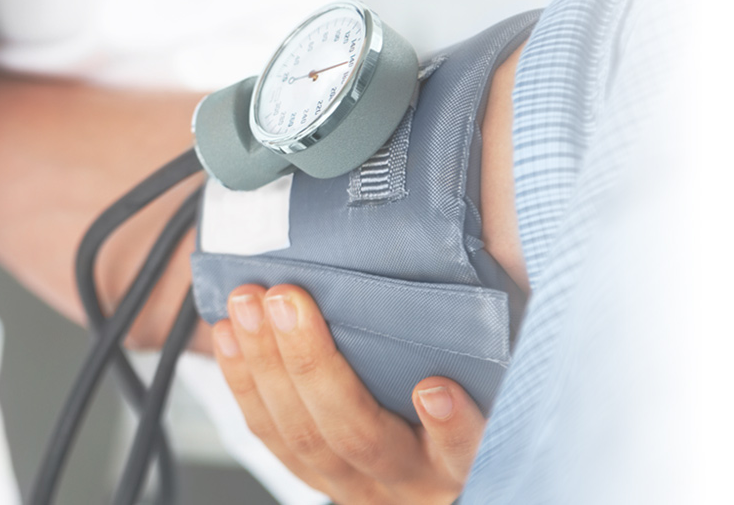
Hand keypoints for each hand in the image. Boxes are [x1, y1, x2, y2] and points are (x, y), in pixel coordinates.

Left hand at [212, 284, 484, 503]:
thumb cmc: (471, 394)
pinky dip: (244, 382)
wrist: (426, 464)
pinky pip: (270, 435)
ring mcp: (358, 485)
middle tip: (286, 300)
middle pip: (358, 436)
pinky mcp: (316, 476)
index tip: (435, 388)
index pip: (466, 453)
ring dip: (265, 365)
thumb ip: (493, 343)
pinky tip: (229, 336)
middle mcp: (410, 483)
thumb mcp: (495, 379)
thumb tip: (504, 253)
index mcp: (462, 463)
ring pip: (301, 437)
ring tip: (247, 302)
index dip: (452, 428)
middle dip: (312, 366)